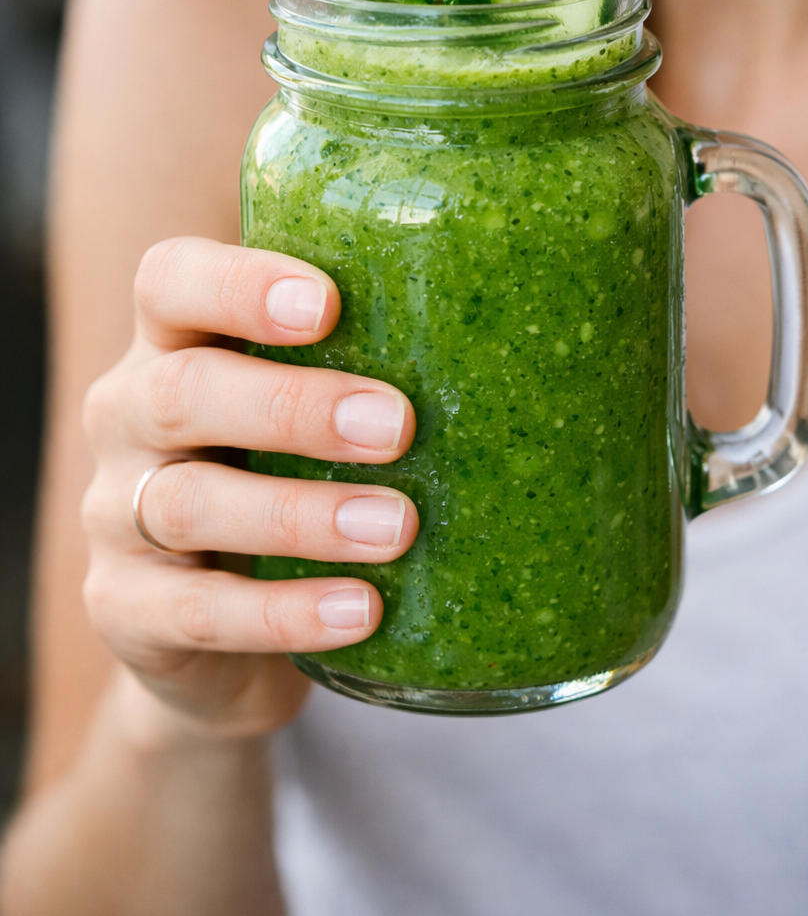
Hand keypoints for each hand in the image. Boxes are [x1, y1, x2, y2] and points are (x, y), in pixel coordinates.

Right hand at [80, 237, 417, 739]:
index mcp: (176, 340)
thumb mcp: (320, 409)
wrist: (219, 635)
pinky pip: (197, 611)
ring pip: (187, 502)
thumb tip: (585, 316)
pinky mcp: (128, 610)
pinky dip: (284, 613)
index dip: (238, 284)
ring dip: (301, 512)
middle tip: (398, 425)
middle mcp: (129, 415)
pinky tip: (365, 612)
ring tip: (398, 527)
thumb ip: (393, 354)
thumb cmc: (296, 475)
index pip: (171, 280)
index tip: (328, 303)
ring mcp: (114, 517)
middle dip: (292, 403)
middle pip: (181, 390)